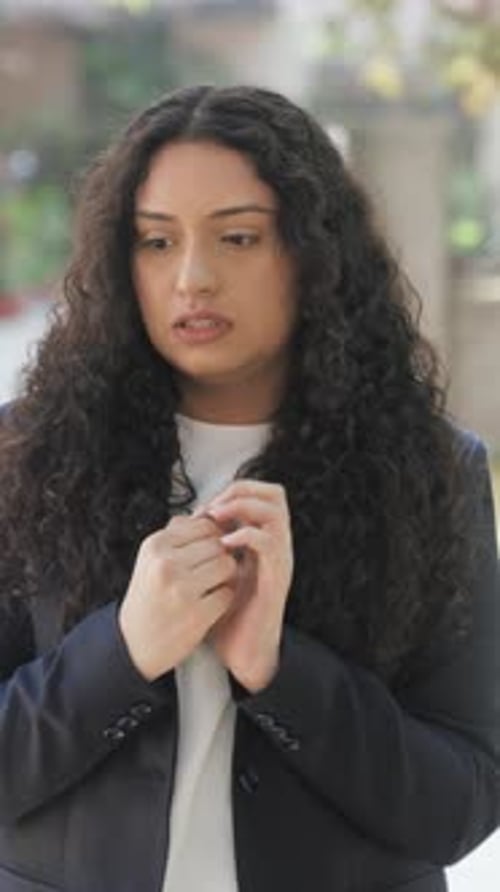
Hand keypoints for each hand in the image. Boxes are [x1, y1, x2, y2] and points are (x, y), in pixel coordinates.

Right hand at [119, 515, 236, 680]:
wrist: (133, 643)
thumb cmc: (149, 596)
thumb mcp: (152, 558)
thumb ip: (179, 534)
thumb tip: (211, 513)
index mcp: (155, 545)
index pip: (205, 525)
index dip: (214, 537)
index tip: (207, 552)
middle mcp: (166, 564)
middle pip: (219, 544)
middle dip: (220, 557)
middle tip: (209, 572)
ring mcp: (181, 590)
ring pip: (228, 566)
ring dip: (226, 577)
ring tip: (211, 586)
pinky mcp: (196, 615)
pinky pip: (228, 593)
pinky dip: (224, 599)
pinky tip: (210, 604)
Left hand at [199, 481, 293, 692]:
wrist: (242, 652)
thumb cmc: (225, 614)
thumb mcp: (210, 572)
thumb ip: (201, 546)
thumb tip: (178, 520)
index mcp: (262, 541)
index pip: (261, 494)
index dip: (232, 491)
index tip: (204, 509)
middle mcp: (276, 545)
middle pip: (274, 494)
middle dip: (242, 490)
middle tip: (214, 507)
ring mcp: (279, 560)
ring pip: (276, 511)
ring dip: (244, 507)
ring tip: (219, 519)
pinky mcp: (276, 578)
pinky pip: (268, 543)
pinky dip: (246, 535)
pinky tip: (225, 544)